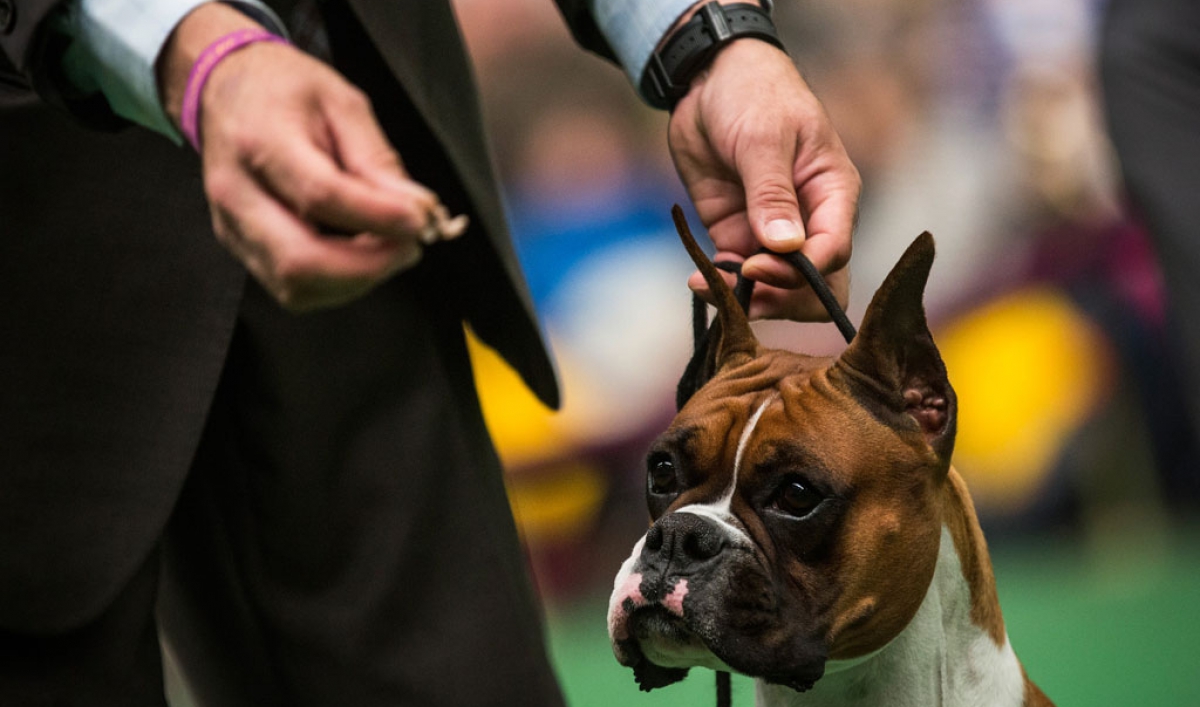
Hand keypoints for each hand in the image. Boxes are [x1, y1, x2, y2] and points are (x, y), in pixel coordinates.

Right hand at [158, 4, 463, 310]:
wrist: (229, 89)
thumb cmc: (286, 91)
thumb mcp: (343, 103)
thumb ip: (378, 160)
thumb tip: (416, 210)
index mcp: (260, 142)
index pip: (321, 195)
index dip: (379, 216)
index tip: (421, 221)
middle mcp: (236, 193)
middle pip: (301, 261)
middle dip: (370, 267)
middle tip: (410, 245)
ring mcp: (233, 228)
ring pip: (297, 288)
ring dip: (357, 280)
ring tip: (389, 248)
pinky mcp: (241, 249)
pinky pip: (294, 289)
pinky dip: (338, 283)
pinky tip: (361, 255)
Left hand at [668, 38, 859, 320]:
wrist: (710, 80)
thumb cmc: (753, 94)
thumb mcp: (763, 139)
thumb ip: (773, 194)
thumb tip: (787, 247)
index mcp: (833, 193)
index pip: (835, 252)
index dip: (802, 271)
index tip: (759, 264)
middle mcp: (811, 220)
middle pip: (817, 286)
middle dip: (783, 297)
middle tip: (741, 286)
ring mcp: (773, 233)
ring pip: (779, 290)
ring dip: (750, 298)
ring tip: (710, 287)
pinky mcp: (739, 236)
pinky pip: (740, 276)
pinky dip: (724, 286)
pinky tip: (698, 281)